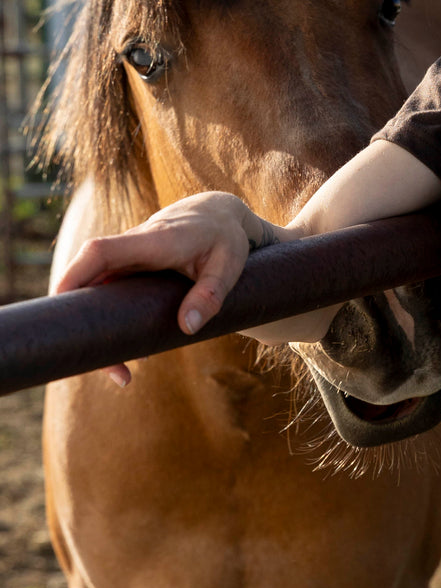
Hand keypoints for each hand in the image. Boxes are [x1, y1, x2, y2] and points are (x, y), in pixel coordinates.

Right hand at [55, 192, 259, 384]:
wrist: (217, 213)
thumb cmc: (224, 238)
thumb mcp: (229, 266)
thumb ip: (211, 294)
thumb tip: (187, 328)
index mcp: (153, 241)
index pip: (100, 252)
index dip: (75, 276)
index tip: (63, 310)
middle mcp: (131, 246)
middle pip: (86, 278)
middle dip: (82, 322)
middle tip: (114, 371)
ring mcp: (125, 257)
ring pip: (94, 290)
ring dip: (96, 329)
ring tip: (123, 374)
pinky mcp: (126, 267)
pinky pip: (105, 293)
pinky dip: (106, 321)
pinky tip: (126, 351)